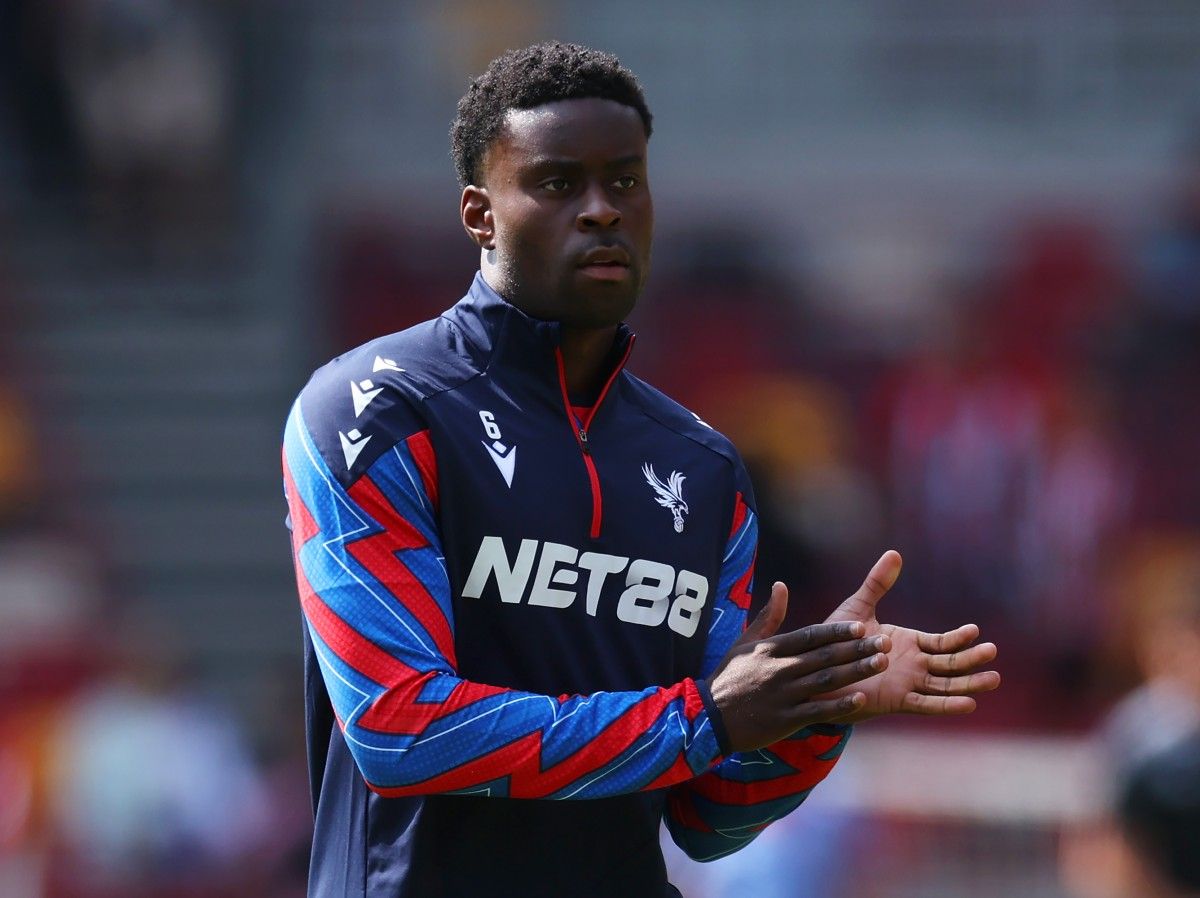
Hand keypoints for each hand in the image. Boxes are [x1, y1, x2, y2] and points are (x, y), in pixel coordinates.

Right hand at [708, 585, 890, 752]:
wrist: (709, 715)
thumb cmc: (729, 676)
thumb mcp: (744, 642)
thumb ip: (768, 616)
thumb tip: (781, 586)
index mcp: (772, 649)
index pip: (810, 636)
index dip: (837, 632)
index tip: (861, 627)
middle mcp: (780, 669)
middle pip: (825, 657)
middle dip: (856, 649)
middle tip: (884, 642)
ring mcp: (784, 695)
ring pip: (826, 681)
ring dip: (855, 672)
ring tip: (881, 664)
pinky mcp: (785, 719)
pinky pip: (817, 711)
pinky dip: (840, 706)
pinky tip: (861, 700)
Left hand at [818, 550, 999, 721]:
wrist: (816, 670)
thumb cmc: (836, 641)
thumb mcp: (858, 607)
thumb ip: (877, 583)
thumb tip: (894, 553)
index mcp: (909, 644)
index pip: (942, 643)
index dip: (959, 638)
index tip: (975, 630)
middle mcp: (913, 666)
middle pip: (951, 665)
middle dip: (972, 659)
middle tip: (993, 652)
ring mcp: (907, 684)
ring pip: (945, 685)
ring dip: (969, 683)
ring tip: (993, 678)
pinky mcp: (896, 701)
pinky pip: (926, 704)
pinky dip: (947, 705)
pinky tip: (969, 704)